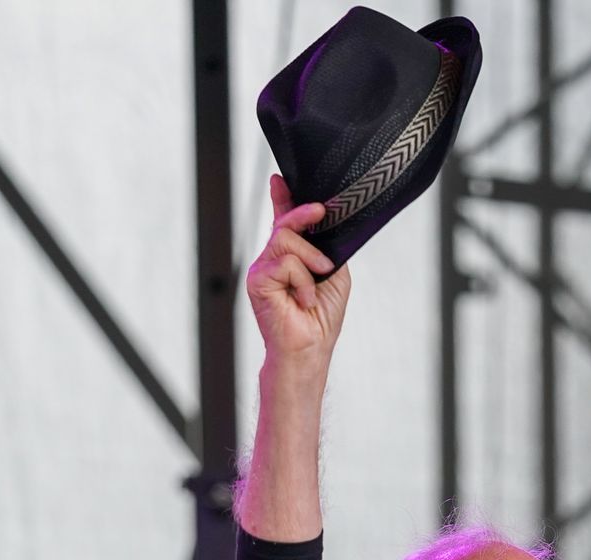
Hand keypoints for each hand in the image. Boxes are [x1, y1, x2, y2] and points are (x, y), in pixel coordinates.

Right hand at [245, 174, 350, 370]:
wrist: (310, 349)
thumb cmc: (320, 317)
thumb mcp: (333, 273)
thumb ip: (325, 247)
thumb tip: (322, 222)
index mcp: (289, 258)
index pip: (282, 221)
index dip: (282, 198)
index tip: (281, 180)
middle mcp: (272, 261)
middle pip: (285, 224)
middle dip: (305, 214)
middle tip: (320, 212)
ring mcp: (262, 270)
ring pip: (285, 240)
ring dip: (311, 259)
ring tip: (318, 280)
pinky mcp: (257, 281)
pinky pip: (285, 262)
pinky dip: (303, 280)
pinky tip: (303, 299)